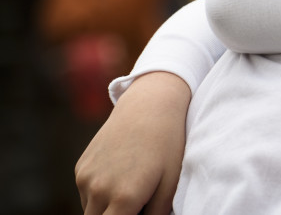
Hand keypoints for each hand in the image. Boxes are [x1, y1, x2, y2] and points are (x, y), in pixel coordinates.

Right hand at [76, 72, 190, 214]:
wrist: (149, 106)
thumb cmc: (167, 144)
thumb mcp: (171, 182)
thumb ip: (157, 213)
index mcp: (124, 198)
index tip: (137, 212)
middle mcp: (99, 190)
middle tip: (137, 203)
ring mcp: (85, 178)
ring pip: (90, 211)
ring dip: (106, 208)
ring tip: (132, 186)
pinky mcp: (80, 168)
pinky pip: (86, 193)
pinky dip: (99, 193)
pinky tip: (121, 173)